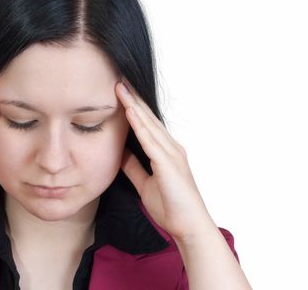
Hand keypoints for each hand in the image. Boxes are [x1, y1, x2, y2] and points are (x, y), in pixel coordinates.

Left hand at [115, 77, 215, 241]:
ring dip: (133, 105)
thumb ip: (134, 167)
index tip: (119, 93)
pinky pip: (150, 140)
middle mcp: (170, 148)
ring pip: (148, 124)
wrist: (188, 226)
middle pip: (147, 118)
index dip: (133, 108)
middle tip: (118, 80)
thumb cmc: (171, 207)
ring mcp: (171, 154)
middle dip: (132, 99)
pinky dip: (139, 124)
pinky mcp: (168, 163)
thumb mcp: (145, 183)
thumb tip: (120, 153)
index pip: (146, 125)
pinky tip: (130, 111)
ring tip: (120, 87)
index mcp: (165, 152)